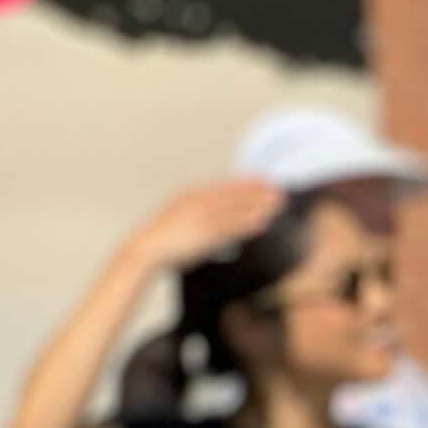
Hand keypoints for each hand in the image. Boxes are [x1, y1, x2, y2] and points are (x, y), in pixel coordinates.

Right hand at [130, 178, 288, 275]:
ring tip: (278, 204)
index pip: (224, 186)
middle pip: (233, 195)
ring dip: (257, 206)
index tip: (264, 180)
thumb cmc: (167, 235)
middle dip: (257, 192)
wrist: (148, 248)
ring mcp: (200, 218)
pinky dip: (247, 224)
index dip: (246, 183)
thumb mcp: (182, 214)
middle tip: (279, 189)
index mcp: (191, 195)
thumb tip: (223, 208)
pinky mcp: (203, 235)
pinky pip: (230, 228)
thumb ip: (201, 209)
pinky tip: (262, 223)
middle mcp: (197, 203)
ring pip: (235, 210)